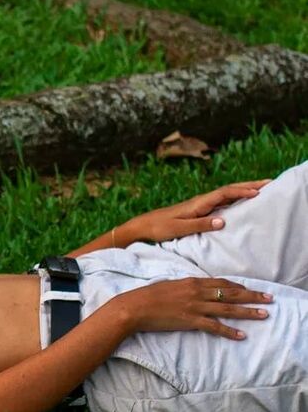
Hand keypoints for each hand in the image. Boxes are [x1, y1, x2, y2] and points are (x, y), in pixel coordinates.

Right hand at [114, 278, 272, 339]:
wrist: (134, 307)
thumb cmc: (147, 296)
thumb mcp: (168, 285)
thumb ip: (184, 287)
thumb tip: (194, 289)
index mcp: (192, 281)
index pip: (221, 283)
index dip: (238, 286)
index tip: (250, 289)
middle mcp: (197, 292)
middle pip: (231, 294)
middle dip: (252, 296)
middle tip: (269, 299)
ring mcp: (195, 307)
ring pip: (228, 309)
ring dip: (248, 312)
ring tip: (264, 315)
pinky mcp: (191, 321)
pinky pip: (215, 326)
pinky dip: (229, 331)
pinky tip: (241, 335)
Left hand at [128, 180, 270, 242]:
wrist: (143, 226)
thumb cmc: (159, 228)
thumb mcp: (179, 229)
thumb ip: (200, 225)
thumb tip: (224, 221)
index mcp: (198, 204)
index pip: (224, 193)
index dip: (242, 191)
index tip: (259, 191)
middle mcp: (201, 201)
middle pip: (229, 190)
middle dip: (249, 185)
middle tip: (270, 182)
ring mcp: (200, 205)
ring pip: (226, 194)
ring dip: (244, 190)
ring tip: (262, 188)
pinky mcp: (198, 210)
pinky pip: (221, 201)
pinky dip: (234, 198)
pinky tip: (241, 200)